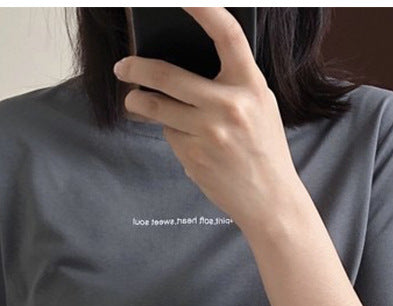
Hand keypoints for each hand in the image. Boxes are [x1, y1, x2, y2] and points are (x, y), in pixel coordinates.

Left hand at [113, 7, 303, 234]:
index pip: (227, 34)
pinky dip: (171, 134)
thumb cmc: (264, 149)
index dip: (204, 8)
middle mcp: (228, 105)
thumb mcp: (260, 107)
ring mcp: (208, 132)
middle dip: (137, 69)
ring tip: (134, 101)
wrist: (270, 200)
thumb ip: (231, 84)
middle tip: (123, 67)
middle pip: (168, 75)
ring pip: (157, 108)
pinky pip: (170, 135)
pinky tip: (185, 141)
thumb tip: (186, 65)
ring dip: (138, 102)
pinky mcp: (193, 156)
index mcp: (251, 85)